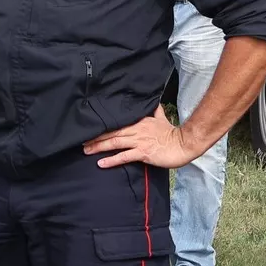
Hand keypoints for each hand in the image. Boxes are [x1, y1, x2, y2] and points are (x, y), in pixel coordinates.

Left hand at [83, 104, 201, 169]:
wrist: (184, 144)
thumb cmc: (172, 133)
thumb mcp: (162, 117)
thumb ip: (155, 110)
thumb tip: (153, 102)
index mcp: (139, 122)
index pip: (117, 124)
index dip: (103, 127)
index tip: (90, 129)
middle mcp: (137, 130)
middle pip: (112, 133)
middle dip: (95, 138)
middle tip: (81, 141)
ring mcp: (140, 141)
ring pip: (115, 143)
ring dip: (99, 147)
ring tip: (86, 151)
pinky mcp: (143, 152)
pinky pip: (125, 156)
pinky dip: (112, 160)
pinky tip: (101, 163)